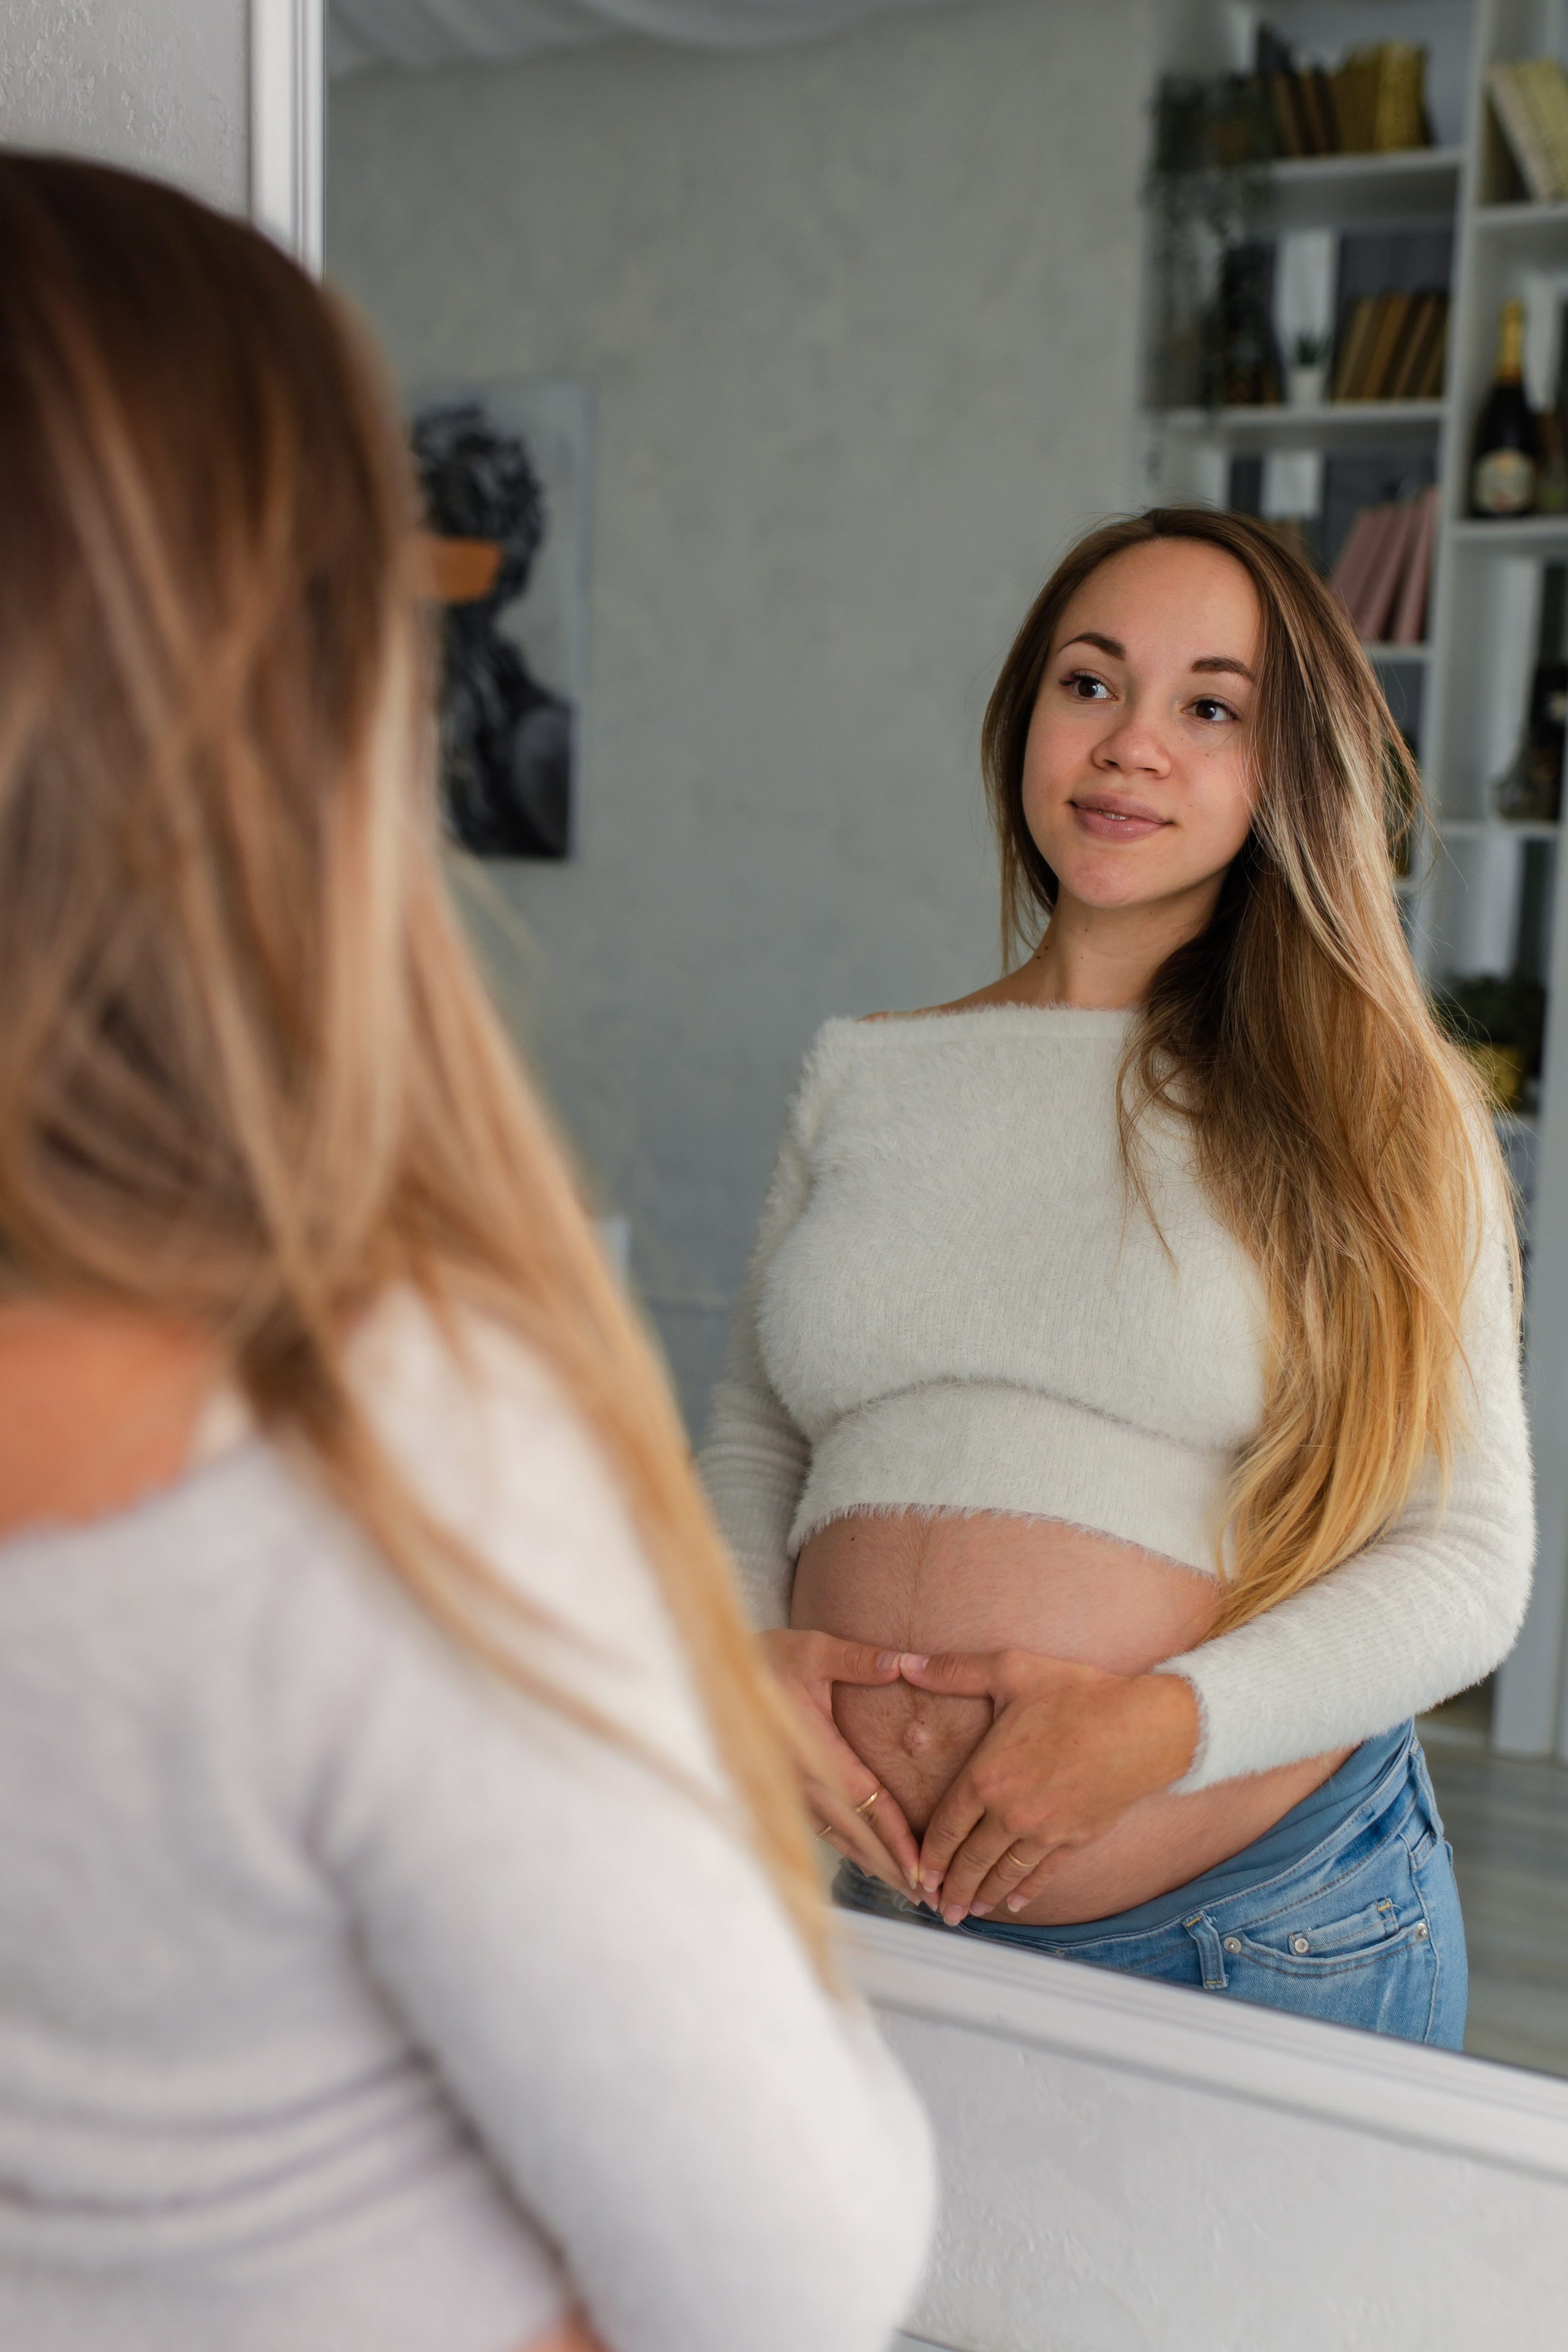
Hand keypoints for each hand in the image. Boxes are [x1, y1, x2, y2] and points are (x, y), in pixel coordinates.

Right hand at [760, 1629, 922, 1893]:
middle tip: (929, 1896)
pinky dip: (850, 1849)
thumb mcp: (812, 1650)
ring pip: (839, 1839)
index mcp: (813, 1749)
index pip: (864, 1803)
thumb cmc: (770, 1659)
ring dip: (874, 1865)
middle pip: (855, 1834)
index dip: (895, 1837)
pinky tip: (871, 1863)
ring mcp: (790, 1790)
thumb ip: (857, 1660)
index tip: (922, 1866)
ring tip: (909, 1889)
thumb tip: (903, 1664)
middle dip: (892, 1866)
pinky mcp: (784, 1792)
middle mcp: (800, 1780)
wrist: (720, 1674)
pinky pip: (823, 1830)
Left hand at [899, 1650, 1198, 1924]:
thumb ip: (955, 1671)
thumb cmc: (1076, 1694)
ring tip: (966, 1913)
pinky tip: (1014, 1903)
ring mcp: (1044, 1831)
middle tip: (938, 1910)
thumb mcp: (1010, 1670)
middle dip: (951, 1888)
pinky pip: (1043, 1873)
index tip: (918, 1875)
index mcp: (986, 1776)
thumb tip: (906, 1664)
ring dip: (982, 1896)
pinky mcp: (1075, 1838)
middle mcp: (1010, 1813)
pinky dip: (1025, 1891)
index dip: (929, 1855)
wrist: (1141, 1727)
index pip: (946, 1826)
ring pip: (1004, 1873)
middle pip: (971, 1860)